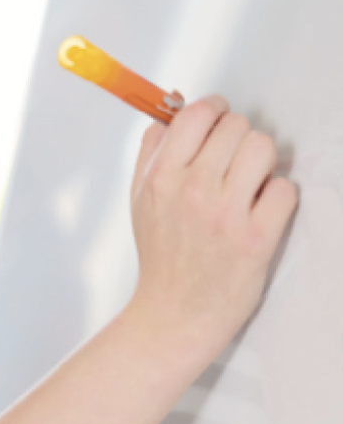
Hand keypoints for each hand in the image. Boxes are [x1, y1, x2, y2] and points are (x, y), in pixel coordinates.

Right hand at [127, 96, 297, 353]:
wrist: (175, 313)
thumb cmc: (162, 256)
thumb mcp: (139, 202)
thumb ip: (150, 155)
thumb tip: (168, 114)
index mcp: (161, 178)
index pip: (197, 114)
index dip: (215, 110)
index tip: (219, 121)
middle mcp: (192, 192)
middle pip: (237, 127)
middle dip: (239, 140)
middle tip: (234, 164)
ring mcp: (226, 215)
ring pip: (264, 149)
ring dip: (262, 164)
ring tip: (250, 184)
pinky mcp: (257, 238)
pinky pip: (284, 189)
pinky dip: (277, 197)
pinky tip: (261, 211)